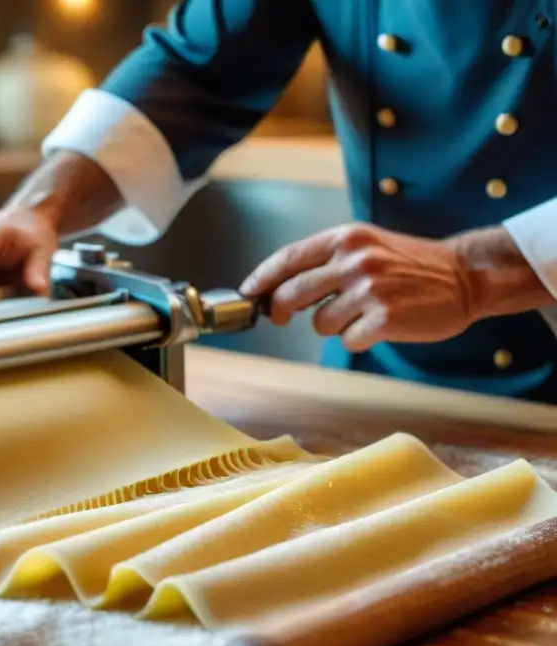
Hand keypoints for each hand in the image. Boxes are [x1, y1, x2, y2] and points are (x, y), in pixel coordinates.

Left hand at [238, 223, 479, 351]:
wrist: (464, 276)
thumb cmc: (409, 264)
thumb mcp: (366, 245)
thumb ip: (326, 261)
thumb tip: (277, 286)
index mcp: (346, 239)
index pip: (288, 258)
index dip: (261, 279)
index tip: (248, 293)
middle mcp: (355, 260)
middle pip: (291, 294)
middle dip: (281, 311)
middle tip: (284, 316)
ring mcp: (370, 290)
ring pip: (319, 323)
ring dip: (332, 325)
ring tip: (360, 313)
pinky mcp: (384, 319)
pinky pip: (347, 339)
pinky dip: (357, 338)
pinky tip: (377, 325)